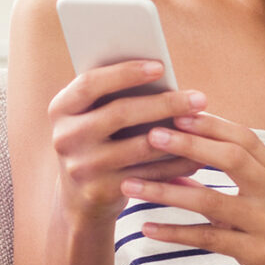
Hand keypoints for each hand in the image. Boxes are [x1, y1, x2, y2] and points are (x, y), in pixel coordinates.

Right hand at [45, 61, 206, 225]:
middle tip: (199, 98)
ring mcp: (83, 167)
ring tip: (204, 123)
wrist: (79, 198)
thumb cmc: (97, 141)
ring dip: (178, 135)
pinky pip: (149, 175)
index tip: (161, 66)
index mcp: (60, 109)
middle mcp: (65, 137)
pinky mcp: (102, 191)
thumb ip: (113, 96)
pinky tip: (197, 155)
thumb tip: (163, 75)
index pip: (90, 84)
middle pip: (120, 113)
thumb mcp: (92, 117)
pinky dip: (176, 165)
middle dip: (164, 104)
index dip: (125, 73)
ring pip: (140, 146)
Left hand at [120, 111, 264, 264]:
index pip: (244, 138)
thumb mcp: (257, 204)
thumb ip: (225, 183)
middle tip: (150, 135)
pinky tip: (147, 228)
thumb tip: (175, 160)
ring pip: (211, 201)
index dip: (210, 124)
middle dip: (188, 145)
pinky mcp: (260, 255)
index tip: (174, 112)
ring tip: (131, 185)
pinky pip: (209, 238)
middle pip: (231, 159)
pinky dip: (175, 231)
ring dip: (166, 192)